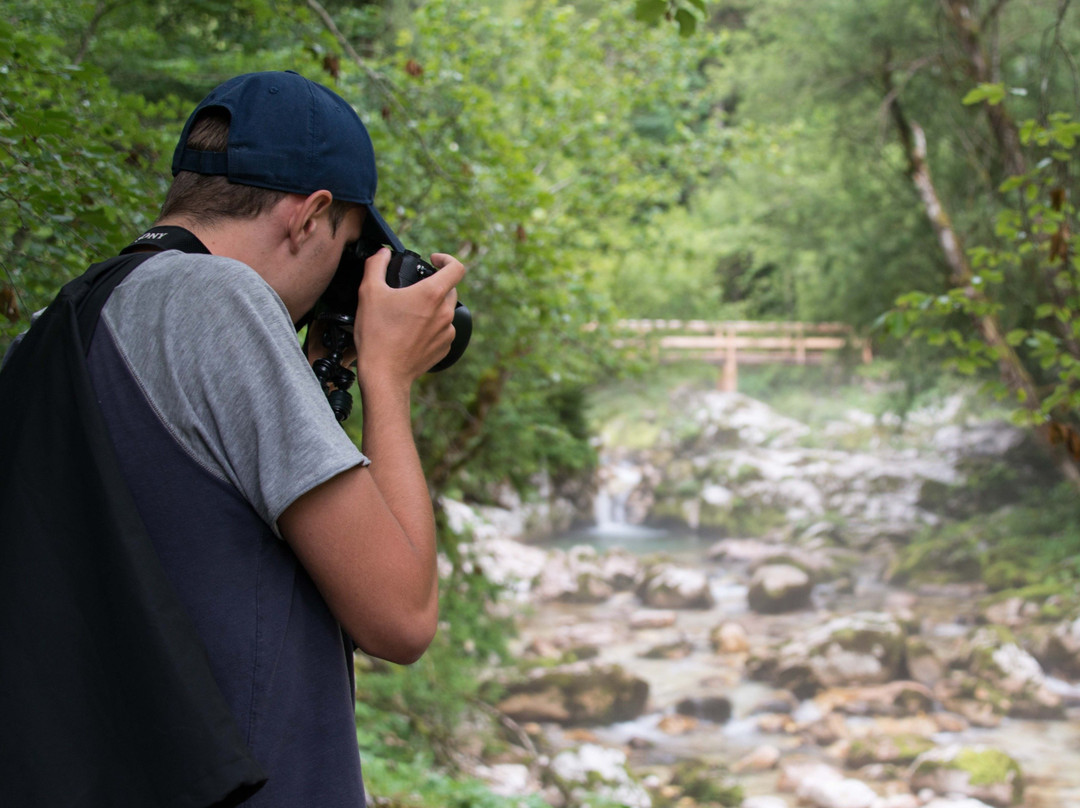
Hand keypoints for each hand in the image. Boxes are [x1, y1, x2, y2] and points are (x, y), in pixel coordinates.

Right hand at [353, 248, 465, 386]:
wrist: (384, 374)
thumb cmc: (377, 334)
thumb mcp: (369, 292)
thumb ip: (376, 266)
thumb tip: (382, 254)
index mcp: (432, 294)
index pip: (456, 268)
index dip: (446, 259)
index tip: (433, 261)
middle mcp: (445, 312)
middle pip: (450, 289)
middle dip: (434, 285)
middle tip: (413, 291)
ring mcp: (447, 332)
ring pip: (445, 311)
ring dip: (432, 308)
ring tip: (409, 315)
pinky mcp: (445, 348)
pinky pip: (443, 330)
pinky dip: (432, 327)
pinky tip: (412, 332)